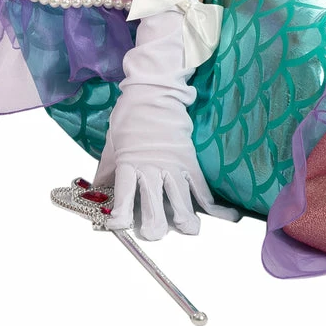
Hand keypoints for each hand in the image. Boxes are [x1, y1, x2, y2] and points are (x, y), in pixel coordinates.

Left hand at [95, 4, 238, 239]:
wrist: (154, 91)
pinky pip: (203, 187)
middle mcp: (152, 168)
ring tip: (188, 230)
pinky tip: (228, 216)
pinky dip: (216, 205)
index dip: (120, 217)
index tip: (118, 226)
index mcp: (130, 163)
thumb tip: (97, 193)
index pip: (124, 196)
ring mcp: (174, 165)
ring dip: (185, 221)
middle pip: (155, 207)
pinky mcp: (190, 160)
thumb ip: (108, 171)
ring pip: (182, 201)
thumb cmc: (130, 116)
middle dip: (154, 228)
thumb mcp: (112, 143)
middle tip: (153, 234)